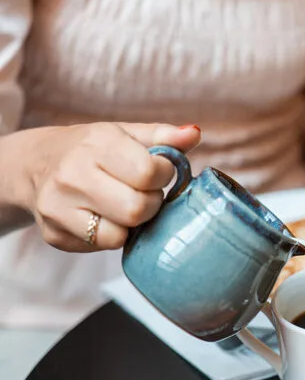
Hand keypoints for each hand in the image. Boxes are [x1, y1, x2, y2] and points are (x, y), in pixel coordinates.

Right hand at [22, 123, 201, 251]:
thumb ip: (164, 136)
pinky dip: (112, 235)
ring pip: (120, 234)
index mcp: (96, 144)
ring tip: (124, 205)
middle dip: (150, 203)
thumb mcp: (128, 134)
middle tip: (143, 193)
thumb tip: (194, 134)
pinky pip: (102, 246)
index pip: (148, 173)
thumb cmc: (93, 149)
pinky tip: (105, 217)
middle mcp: (71, 175)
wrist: (35, 164)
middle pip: (137, 209)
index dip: (163, 176)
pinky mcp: (54, 235)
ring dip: (132, 223)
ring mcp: (58, 207)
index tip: (157, 172)